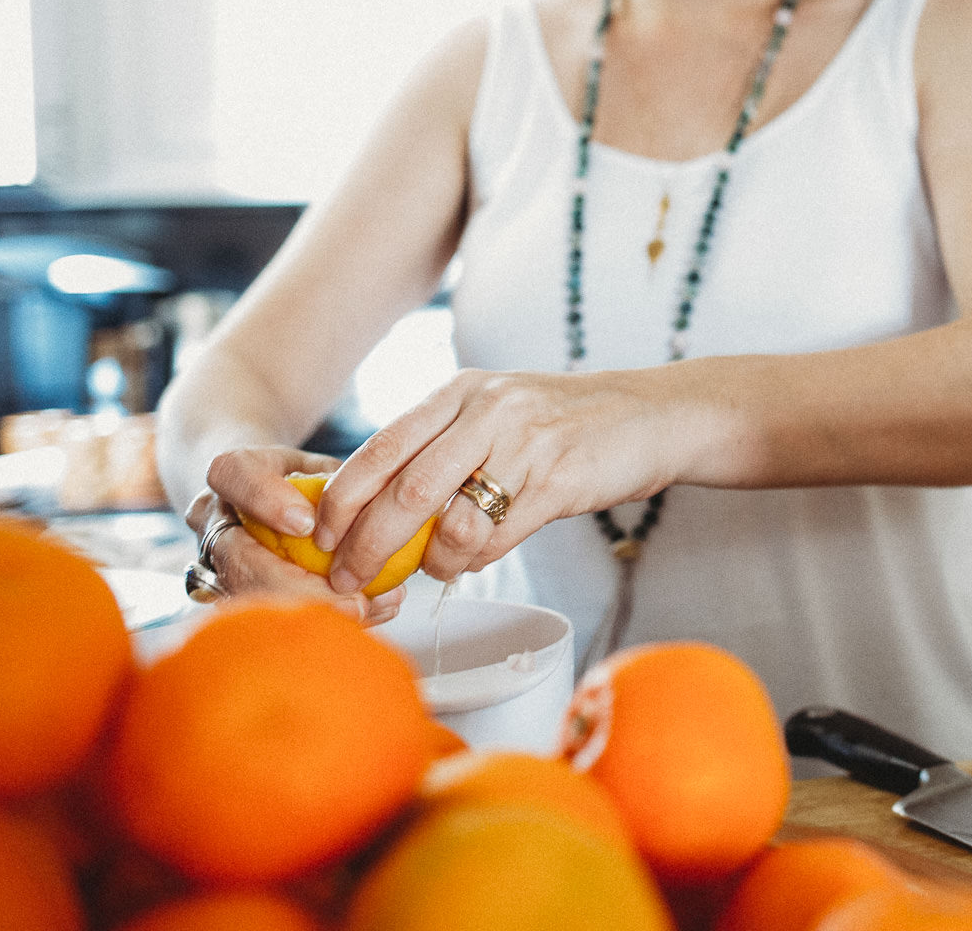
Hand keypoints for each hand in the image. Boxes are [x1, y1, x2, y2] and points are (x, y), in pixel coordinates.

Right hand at [191, 447, 405, 626]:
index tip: (307, 525)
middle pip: (240, 561)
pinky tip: (369, 615)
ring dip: (317, 612)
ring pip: (256, 598)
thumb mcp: (316, 460)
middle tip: (357, 603)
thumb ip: (338, 479)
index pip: (235, 477)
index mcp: (230, 473)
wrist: (256, 496)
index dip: (268, 502)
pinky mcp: (237, 592)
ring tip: (373, 609)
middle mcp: (214, 520)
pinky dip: (323, 618)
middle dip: (301, 590)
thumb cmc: (298, 475)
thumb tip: (385, 507)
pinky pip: (273, 614)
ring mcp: (219, 562)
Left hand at [313, 369, 679, 593]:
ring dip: (429, 560)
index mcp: (462, 392)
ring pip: (450, 520)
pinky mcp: (558, 483)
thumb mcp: (498, 411)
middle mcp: (488, 412)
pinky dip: (475, 559)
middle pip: (403, 491)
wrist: (653, 416)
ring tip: (428, 571)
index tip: (319, 537)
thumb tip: (380, 503)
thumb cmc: (568, 422)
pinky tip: (474, 559)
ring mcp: (525, 446)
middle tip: (347, 579)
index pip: (381, 446)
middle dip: (365, 545)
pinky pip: (498, 537)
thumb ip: (445, 445)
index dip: (342, 498)